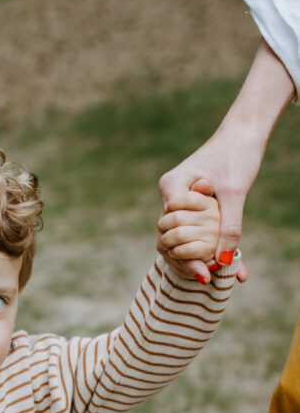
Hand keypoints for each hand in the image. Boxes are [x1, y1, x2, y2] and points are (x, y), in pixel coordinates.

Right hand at [158, 40, 293, 284]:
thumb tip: (224, 261)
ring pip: (177, 237)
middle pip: (168, 237)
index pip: (169, 230)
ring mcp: (177, 200)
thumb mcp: (235, 193)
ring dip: (192, 257)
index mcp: (172, 187)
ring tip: (209, 277)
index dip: (184, 254)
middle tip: (205, 278)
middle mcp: (169, 195)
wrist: (244, 134)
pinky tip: (220, 263)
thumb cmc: (237, 155)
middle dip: (185, 260)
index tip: (204, 271)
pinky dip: (203, 246)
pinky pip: (191, 230)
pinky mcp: (189, 205)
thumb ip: (229, 227)